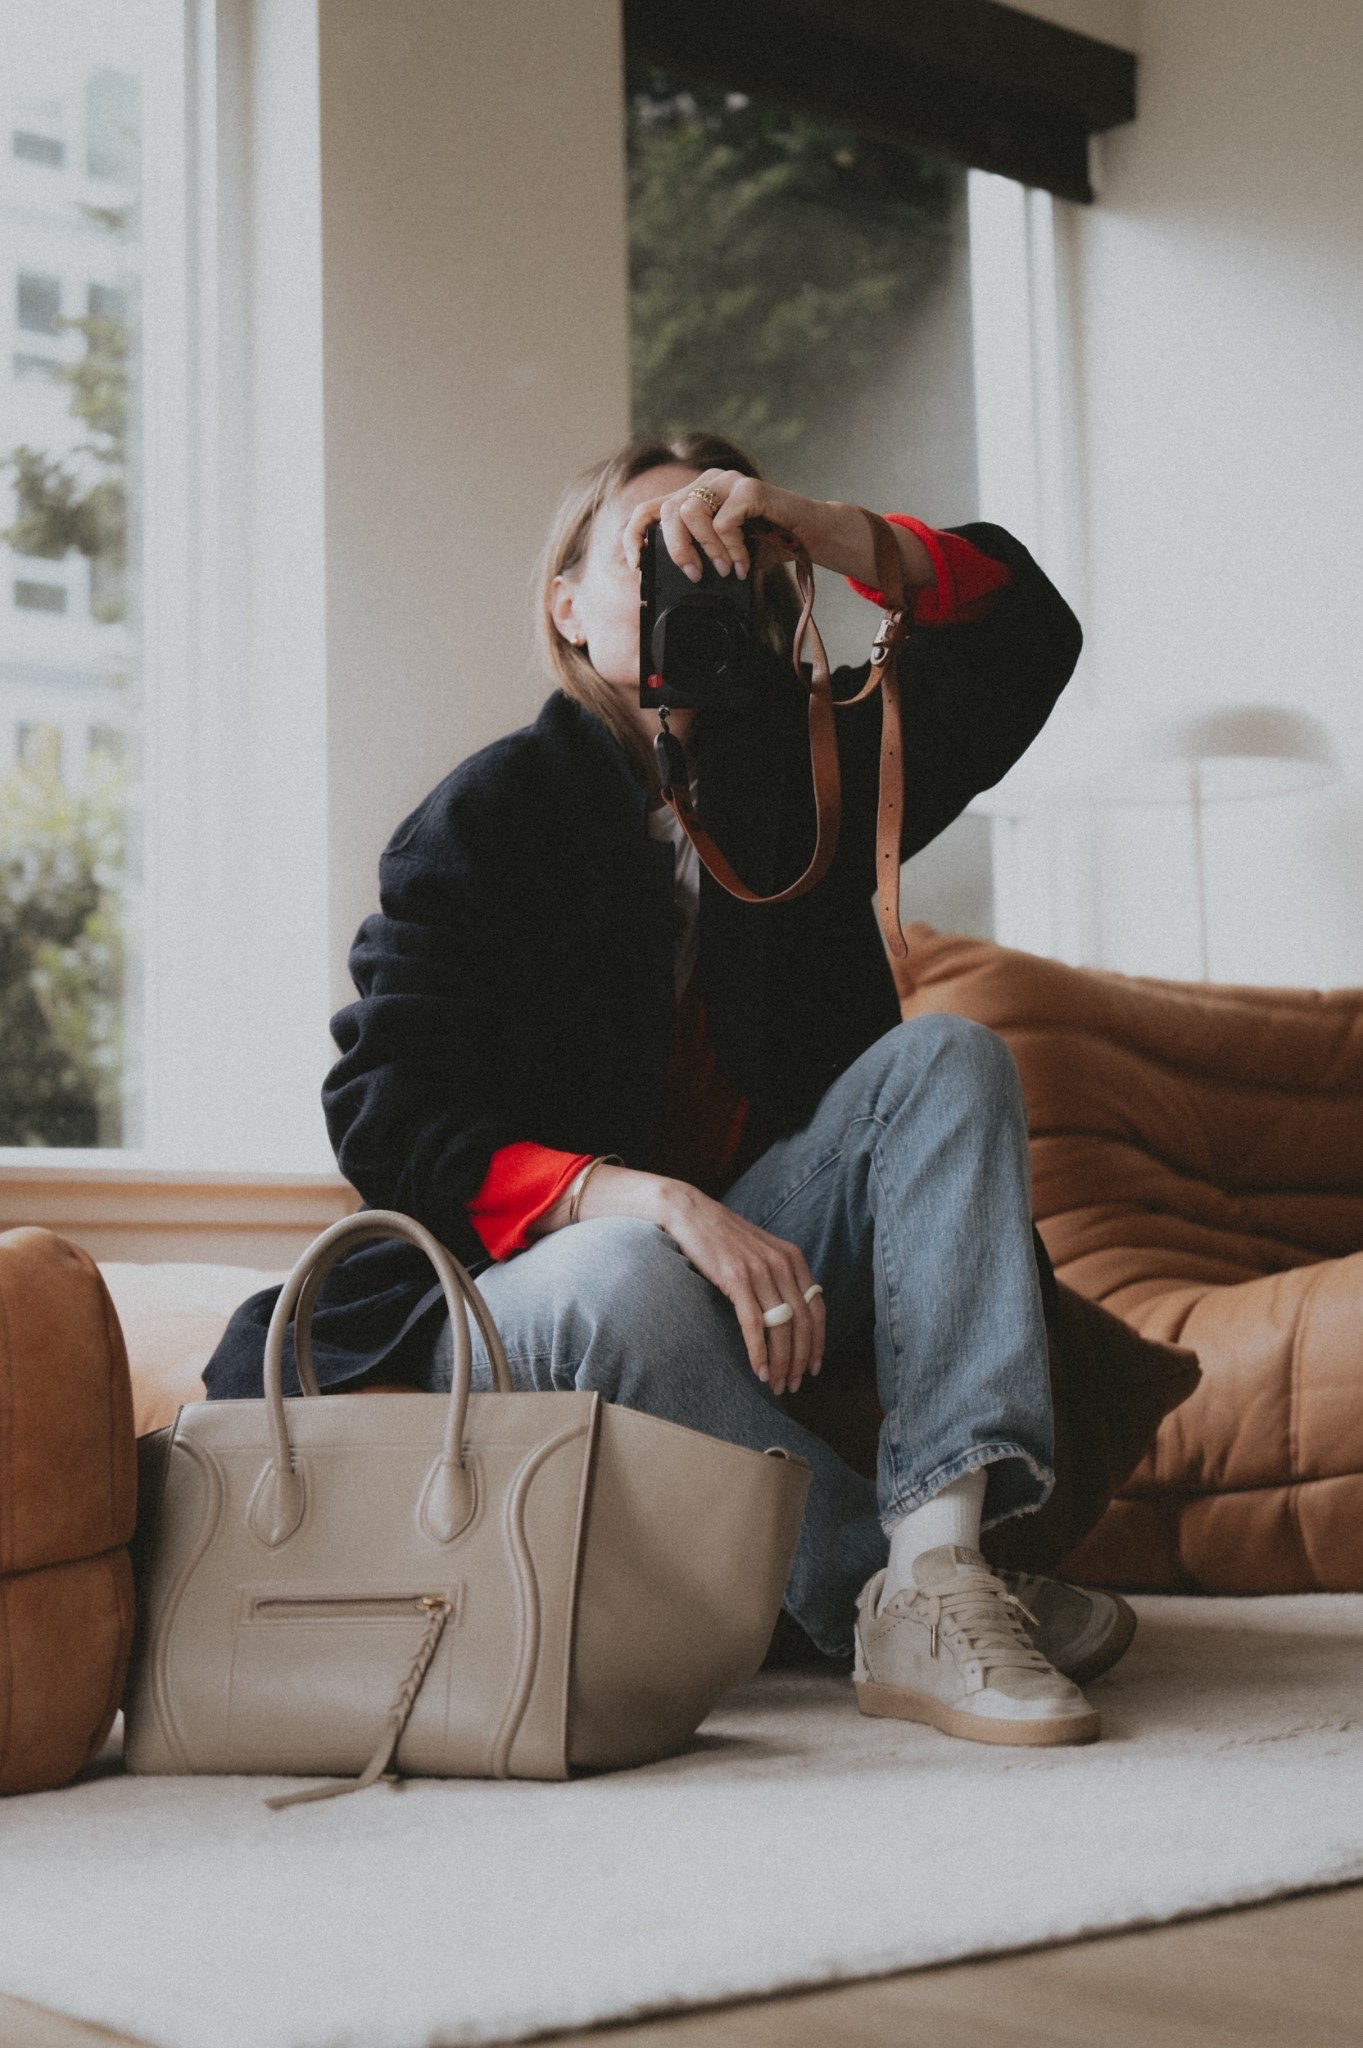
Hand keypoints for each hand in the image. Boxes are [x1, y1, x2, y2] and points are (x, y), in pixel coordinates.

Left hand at [622, 468, 830, 586]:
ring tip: (725, 568)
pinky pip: (724, 519)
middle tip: (695, 574)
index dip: (634, 534)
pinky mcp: (749, 487)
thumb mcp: (725, 555)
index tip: (636, 562)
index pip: (650, 508)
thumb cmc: (768, 545)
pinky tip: (745, 561)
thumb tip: (676, 579)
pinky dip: (732, 547)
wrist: (810, 535)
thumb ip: (701, 557)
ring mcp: (728, 481)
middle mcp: (707, 483)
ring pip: (692, 511)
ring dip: (707, 548)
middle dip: (677, 549)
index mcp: (695, 497)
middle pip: (668, 510)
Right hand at [652, 1179, 824, 1397]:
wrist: (689, 1212)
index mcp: (792, 1258)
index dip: (818, 1342)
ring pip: (781, 1328)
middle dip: (800, 1360)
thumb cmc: (721, 1236)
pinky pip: (754, 1324)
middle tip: (793, 1385)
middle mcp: (782, 1264)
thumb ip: (777, 1275)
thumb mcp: (760, 1251)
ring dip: (781, 1362)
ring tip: (775, 1385)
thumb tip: (787, 1314)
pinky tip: (759, 1370)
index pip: (817, 1308)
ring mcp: (760, 1270)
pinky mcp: (736, 1278)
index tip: (813, 1367)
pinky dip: (759, 1352)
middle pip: (803, 1323)